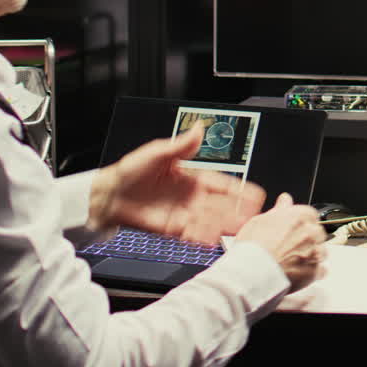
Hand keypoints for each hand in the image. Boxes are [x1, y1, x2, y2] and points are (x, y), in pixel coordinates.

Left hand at [88, 123, 264, 244]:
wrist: (111, 193)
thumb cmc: (132, 170)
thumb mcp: (159, 152)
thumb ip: (182, 145)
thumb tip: (200, 127)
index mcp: (192, 177)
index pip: (221, 184)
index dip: (238, 190)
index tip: (254, 195)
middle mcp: (191, 197)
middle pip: (220, 205)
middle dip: (237, 211)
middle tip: (253, 216)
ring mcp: (183, 213)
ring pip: (208, 220)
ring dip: (223, 225)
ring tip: (237, 229)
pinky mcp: (171, 228)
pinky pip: (190, 233)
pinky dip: (201, 236)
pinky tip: (211, 239)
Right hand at [235, 193, 326, 292]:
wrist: (252, 272)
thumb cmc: (253, 247)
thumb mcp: (261, 220)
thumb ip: (279, 209)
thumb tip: (285, 199)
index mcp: (299, 216)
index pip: (310, 214)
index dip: (300, 222)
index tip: (293, 228)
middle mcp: (310, 233)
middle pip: (317, 233)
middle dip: (307, 238)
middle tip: (290, 245)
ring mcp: (314, 253)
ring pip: (321, 251)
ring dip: (311, 254)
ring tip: (293, 260)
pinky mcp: (314, 272)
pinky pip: (321, 270)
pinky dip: (313, 271)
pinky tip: (300, 272)